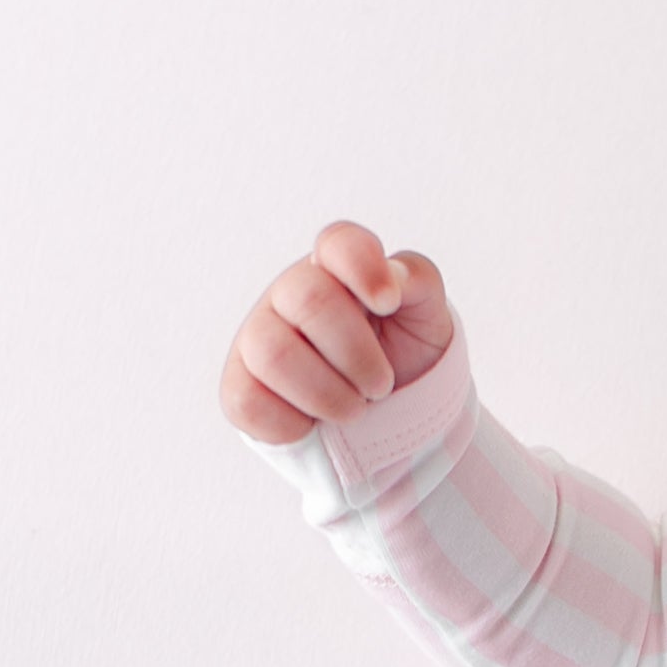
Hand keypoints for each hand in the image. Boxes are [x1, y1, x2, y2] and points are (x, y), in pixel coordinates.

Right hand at [219, 220, 456, 443]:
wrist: (387, 419)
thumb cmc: (402, 357)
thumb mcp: (426, 319)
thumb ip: (419, 282)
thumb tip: (393, 279)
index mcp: (337, 270)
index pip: (340, 243)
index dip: (363, 268)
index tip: (388, 303)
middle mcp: (289, 295)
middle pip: (309, 299)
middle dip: (358, 354)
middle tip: (380, 385)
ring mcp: (258, 338)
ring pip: (274, 355)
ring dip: (329, 395)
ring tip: (354, 409)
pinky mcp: (240, 386)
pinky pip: (249, 402)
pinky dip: (293, 424)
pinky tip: (314, 423)